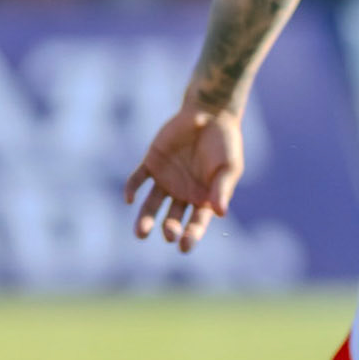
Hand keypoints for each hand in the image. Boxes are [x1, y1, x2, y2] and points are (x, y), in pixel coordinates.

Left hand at [125, 107, 244, 252]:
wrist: (209, 113)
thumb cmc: (225, 142)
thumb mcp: (228, 166)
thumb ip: (222, 188)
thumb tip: (220, 214)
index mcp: (204, 197)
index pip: (196, 222)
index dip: (190, 235)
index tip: (183, 246)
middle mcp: (183, 193)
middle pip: (172, 217)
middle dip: (170, 228)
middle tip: (168, 233)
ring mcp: (166, 179)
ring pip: (152, 204)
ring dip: (145, 218)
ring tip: (140, 233)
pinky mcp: (152, 163)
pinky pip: (138, 179)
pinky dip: (132, 188)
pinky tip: (130, 198)